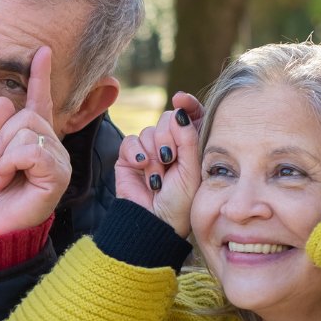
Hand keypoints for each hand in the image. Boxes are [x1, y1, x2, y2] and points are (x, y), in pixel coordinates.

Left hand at [0, 47, 71, 235]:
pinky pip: (32, 149)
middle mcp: (52, 145)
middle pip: (26, 115)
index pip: (39, 102)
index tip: (42, 51)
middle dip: (0, 138)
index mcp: (35, 139)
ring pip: (27, 130)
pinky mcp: (58, 174)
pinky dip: (10, 162)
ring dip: (2, 153)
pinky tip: (5, 179)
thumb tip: (3, 99)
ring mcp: (58, 159)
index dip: (40, 77)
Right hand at [114, 91, 202, 236]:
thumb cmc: (179, 201)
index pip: (190, 116)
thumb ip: (188, 138)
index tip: (181, 99)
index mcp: (191, 146)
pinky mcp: (129, 158)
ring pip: (148, 131)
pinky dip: (136, 153)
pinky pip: (130, 141)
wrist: (154, 221)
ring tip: (157, 176)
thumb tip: (180, 110)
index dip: (187, 105)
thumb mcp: (192, 169)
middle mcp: (170, 146)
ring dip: (153, 154)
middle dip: (168, 137)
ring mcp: (149, 151)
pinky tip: (142, 167)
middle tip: (169, 159)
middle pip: (167, 119)